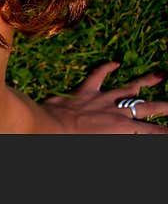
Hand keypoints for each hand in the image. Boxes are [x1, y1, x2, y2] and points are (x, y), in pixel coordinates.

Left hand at [41, 62, 167, 132]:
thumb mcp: (102, 144)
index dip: (164, 131)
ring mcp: (101, 98)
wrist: (50, 128)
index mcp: (122, 129)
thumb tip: (126, 134)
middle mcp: (116, 111)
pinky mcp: (84, 90)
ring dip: (145, 81)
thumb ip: (118, 137)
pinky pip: (97, 75)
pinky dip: (106, 67)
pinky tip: (115, 62)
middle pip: (147, 107)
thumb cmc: (73, 141)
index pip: (151, 132)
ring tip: (161, 75)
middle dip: (165, 106)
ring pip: (128, 87)